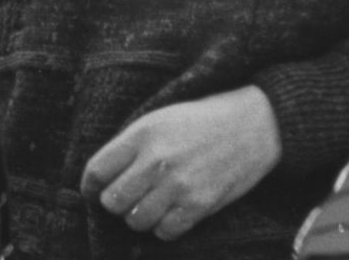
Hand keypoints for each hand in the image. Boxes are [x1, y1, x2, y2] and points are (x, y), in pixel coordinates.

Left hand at [82, 86, 281, 240]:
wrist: (256, 124)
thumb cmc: (206, 119)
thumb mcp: (163, 117)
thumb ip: (133, 145)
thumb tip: (103, 178)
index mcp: (144, 133)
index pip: (96, 172)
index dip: (92, 185)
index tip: (98, 188)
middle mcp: (157, 160)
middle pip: (112, 201)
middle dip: (118, 202)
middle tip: (132, 196)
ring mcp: (178, 184)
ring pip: (136, 221)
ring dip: (142, 216)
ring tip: (156, 202)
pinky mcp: (199, 204)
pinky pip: (165, 231)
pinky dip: (166, 226)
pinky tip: (175, 210)